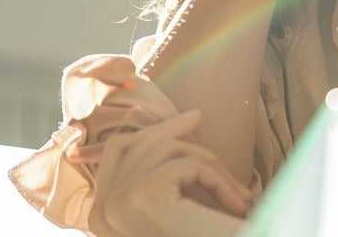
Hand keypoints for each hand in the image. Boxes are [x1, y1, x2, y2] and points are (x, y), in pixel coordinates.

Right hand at [78, 110, 252, 236]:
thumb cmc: (195, 235)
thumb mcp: (163, 206)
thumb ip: (150, 173)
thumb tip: (145, 113)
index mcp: (100, 215)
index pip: (115, 151)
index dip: (148, 129)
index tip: (182, 118)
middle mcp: (100, 211)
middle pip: (139, 143)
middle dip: (171, 129)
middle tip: (197, 116)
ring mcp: (119, 202)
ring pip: (166, 149)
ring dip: (208, 164)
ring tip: (236, 192)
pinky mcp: (146, 194)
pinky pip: (189, 165)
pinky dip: (219, 180)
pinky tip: (237, 204)